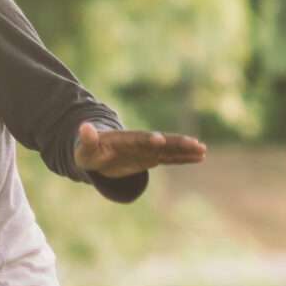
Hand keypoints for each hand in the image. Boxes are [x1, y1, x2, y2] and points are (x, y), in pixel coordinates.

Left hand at [74, 121, 207, 179]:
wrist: (97, 154)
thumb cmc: (88, 152)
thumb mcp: (85, 150)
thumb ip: (87, 139)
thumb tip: (83, 126)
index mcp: (125, 139)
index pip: (138, 138)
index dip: (148, 139)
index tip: (159, 140)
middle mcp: (140, 142)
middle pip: (161, 142)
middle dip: (177, 143)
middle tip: (194, 143)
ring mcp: (148, 150)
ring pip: (170, 149)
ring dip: (186, 149)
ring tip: (203, 150)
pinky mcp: (152, 158)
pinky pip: (171, 158)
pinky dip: (184, 157)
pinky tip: (200, 157)